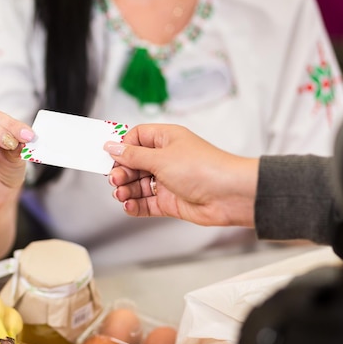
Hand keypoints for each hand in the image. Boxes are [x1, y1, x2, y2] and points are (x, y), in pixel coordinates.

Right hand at [103, 124, 257, 226]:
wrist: (230, 195)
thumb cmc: (205, 168)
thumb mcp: (161, 158)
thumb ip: (133, 155)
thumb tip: (113, 146)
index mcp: (166, 140)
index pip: (137, 138)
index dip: (123, 147)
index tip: (111, 157)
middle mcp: (167, 159)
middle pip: (134, 163)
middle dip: (122, 172)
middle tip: (116, 179)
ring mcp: (168, 181)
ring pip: (138, 185)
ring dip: (126, 190)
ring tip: (122, 194)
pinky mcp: (171, 201)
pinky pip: (147, 203)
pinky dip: (135, 205)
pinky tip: (129, 205)